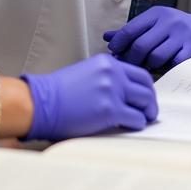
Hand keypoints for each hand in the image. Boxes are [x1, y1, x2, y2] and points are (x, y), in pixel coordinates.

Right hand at [22, 53, 157, 139]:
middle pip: (146, 86)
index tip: (146, 96)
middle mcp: (113, 73)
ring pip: (145, 101)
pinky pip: (135, 117)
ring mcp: (112, 91)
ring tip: (145, 119)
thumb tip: (122, 93)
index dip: (146, 87)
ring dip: (148, 112)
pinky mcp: (110, 110)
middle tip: (150, 111)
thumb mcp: (85, 74)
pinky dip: (138, 123)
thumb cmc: (57, 93)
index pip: (138, 73)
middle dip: (151, 100)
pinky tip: (134, 126)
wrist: (40, 103)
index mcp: (108, 63)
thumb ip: (105, 79)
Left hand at [103, 7, 190, 69]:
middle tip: (129, 66)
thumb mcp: (155, 24)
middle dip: (131, 60)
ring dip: (149, 65)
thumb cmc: (176, 29)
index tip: (114, 53)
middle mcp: (169, 22)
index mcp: (156, 14)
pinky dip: (166, 69)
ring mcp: (182, 35)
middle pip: (140, 46)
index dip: (118, 44)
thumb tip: (107, 37)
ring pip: (155, 57)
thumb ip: (132, 31)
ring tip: (149, 66)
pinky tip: (165, 68)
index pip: (130, 30)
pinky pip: (173, 64)